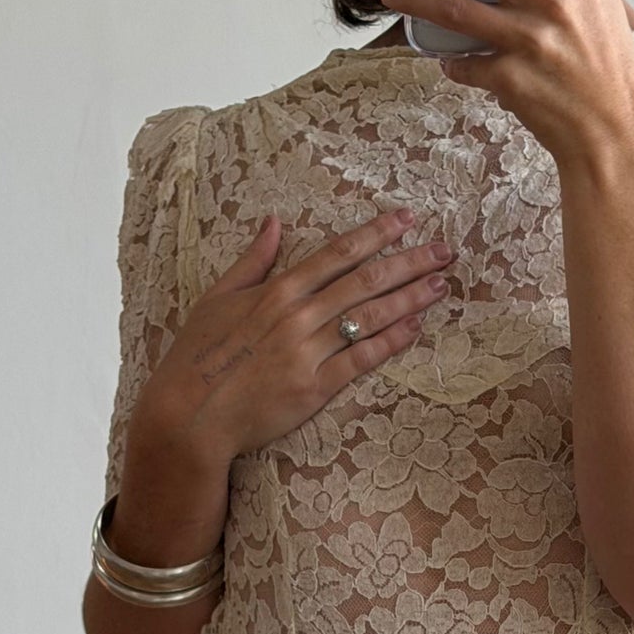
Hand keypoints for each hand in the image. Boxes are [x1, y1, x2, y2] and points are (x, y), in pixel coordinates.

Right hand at [131, 205, 449, 475]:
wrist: (188, 414)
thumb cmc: (197, 354)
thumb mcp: (218, 296)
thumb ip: (253, 259)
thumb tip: (275, 221)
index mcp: (277, 290)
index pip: (338, 253)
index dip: (376, 233)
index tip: (407, 219)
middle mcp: (298, 315)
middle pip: (365, 280)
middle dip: (409, 262)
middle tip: (445, 251)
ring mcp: (308, 352)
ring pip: (370, 317)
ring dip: (410, 299)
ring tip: (442, 285)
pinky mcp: (315, 388)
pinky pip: (362, 359)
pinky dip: (392, 342)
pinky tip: (417, 327)